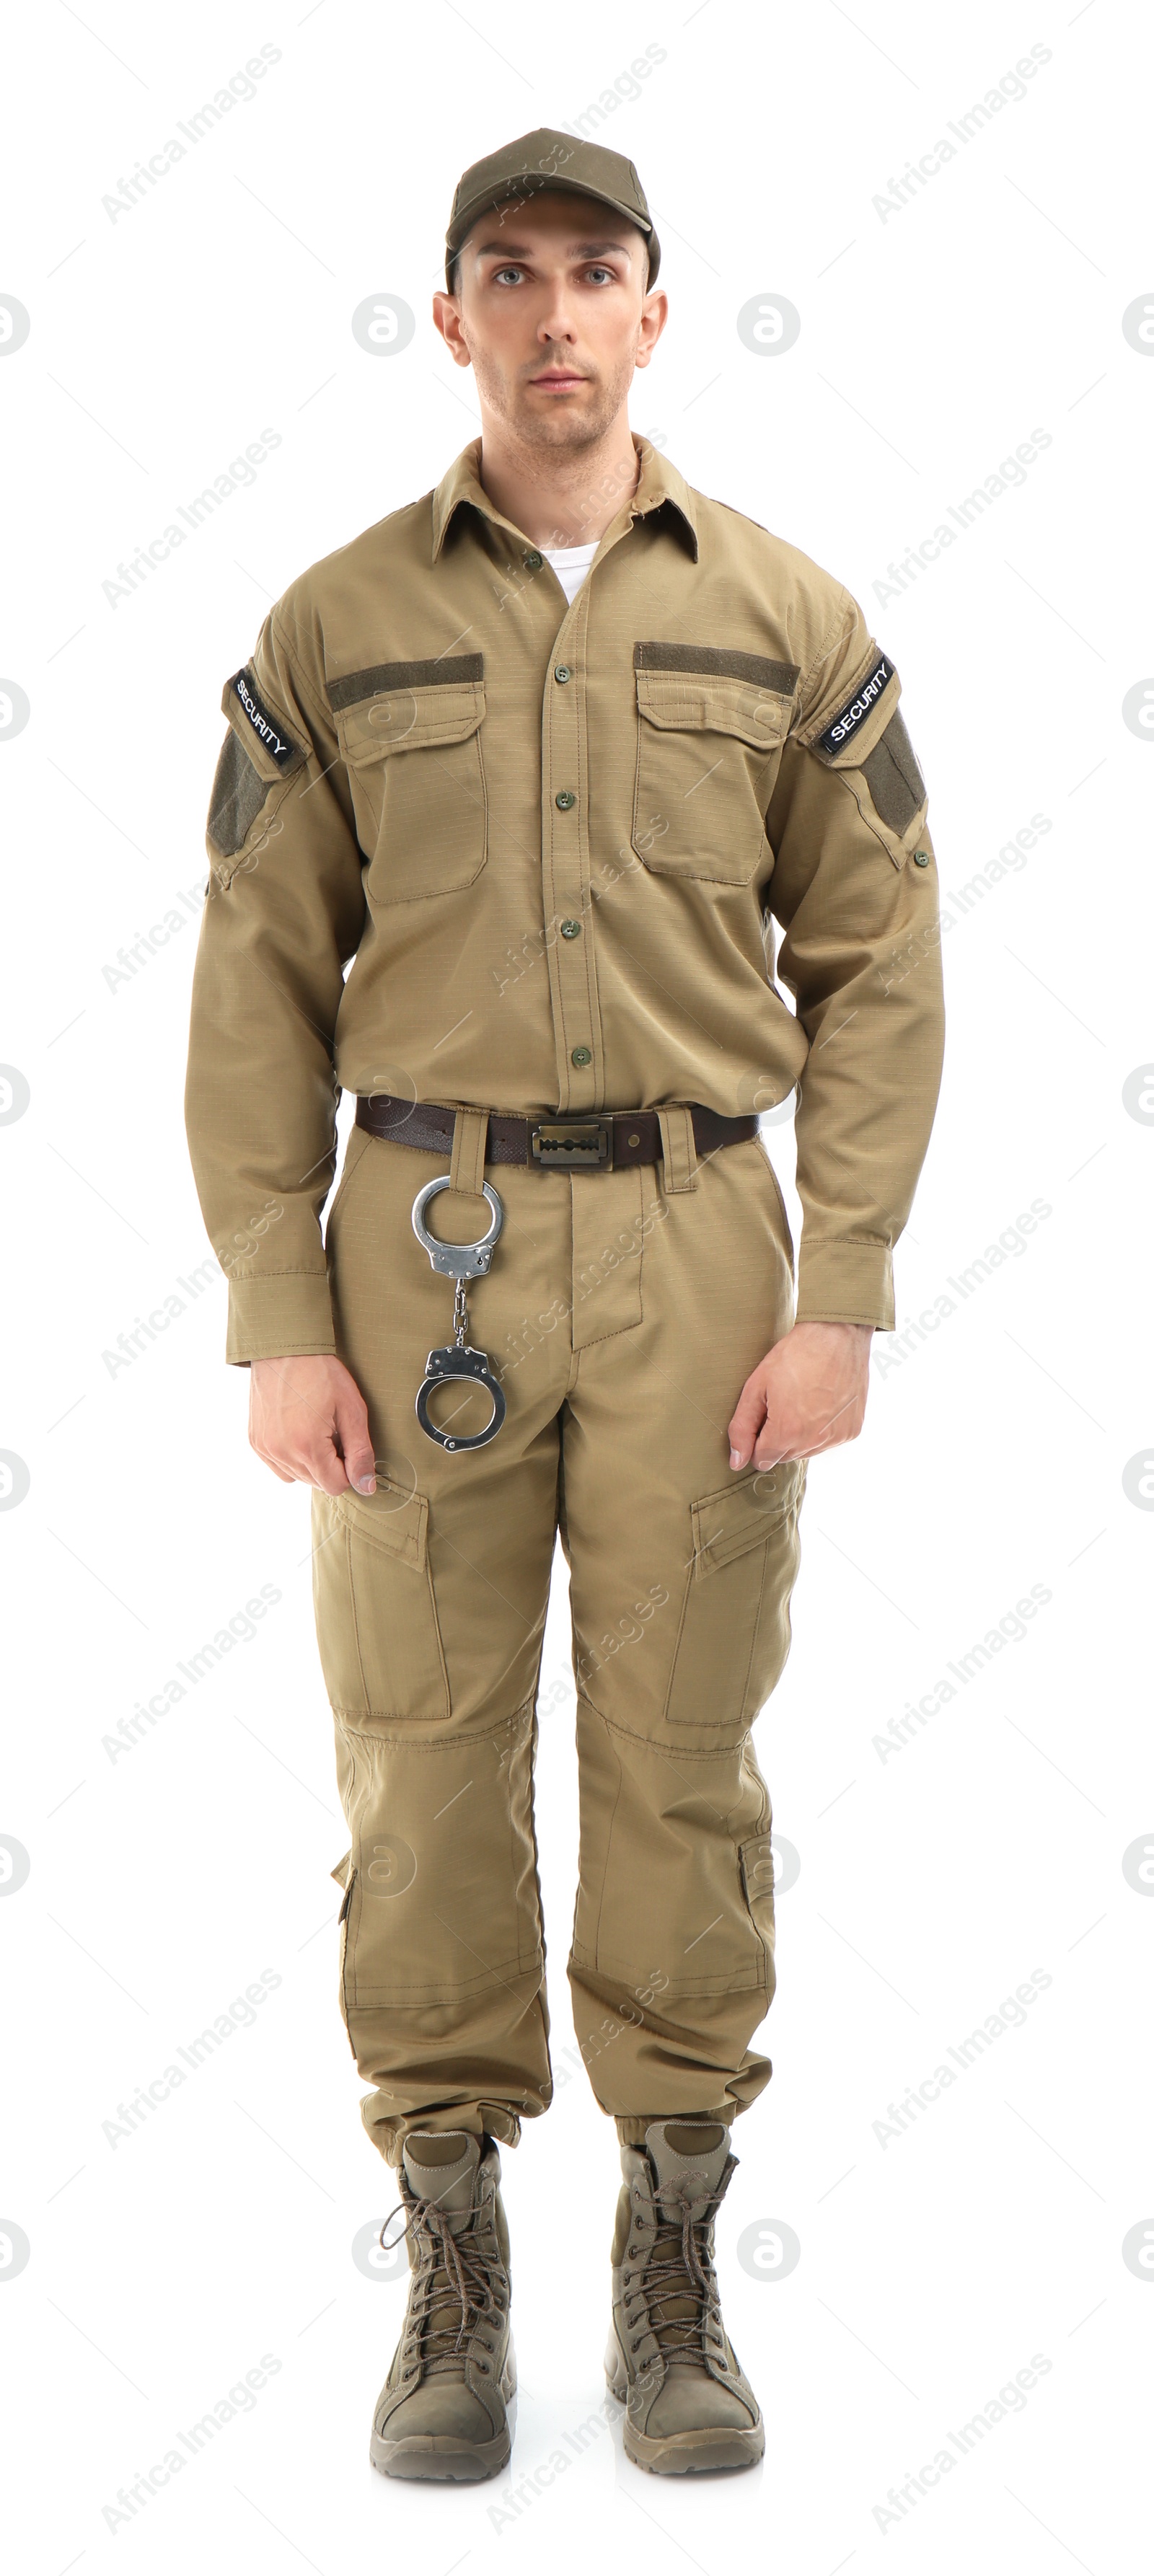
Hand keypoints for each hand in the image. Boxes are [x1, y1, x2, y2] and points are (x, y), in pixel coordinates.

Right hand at [248, 1354, 376, 1494]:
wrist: (284, 1349)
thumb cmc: (321, 1373)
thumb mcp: (352, 1410)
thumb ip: (361, 1452)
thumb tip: (366, 1486)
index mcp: (307, 1447)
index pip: (335, 1486)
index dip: (348, 1468)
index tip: (347, 1442)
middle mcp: (281, 1453)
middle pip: (317, 1483)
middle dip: (330, 1464)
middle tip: (331, 1430)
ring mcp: (265, 1448)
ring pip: (298, 1477)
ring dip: (311, 1462)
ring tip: (314, 1429)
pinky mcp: (256, 1442)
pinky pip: (279, 1467)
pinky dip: (292, 1458)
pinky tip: (298, 1432)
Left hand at [727, 1321, 873, 1470]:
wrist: (837, 1335)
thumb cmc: (794, 1356)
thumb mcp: (756, 1387)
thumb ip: (742, 1428)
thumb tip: (736, 1462)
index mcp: (787, 1432)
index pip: (761, 1459)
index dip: (755, 1439)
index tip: (762, 1415)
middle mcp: (814, 1441)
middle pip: (783, 1457)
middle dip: (777, 1437)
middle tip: (782, 1402)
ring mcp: (836, 1437)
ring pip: (805, 1451)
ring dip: (799, 1435)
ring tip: (802, 1400)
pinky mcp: (851, 1430)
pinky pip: (827, 1442)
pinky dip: (820, 1429)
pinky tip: (821, 1403)